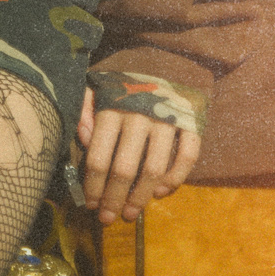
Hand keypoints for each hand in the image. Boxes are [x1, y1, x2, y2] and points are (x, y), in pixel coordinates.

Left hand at [76, 85, 198, 224]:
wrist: (167, 56)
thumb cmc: (124, 81)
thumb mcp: (96, 87)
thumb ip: (84, 110)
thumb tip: (85, 140)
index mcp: (112, 107)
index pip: (99, 157)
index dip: (93, 186)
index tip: (89, 204)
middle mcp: (140, 114)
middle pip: (125, 169)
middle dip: (113, 199)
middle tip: (107, 219)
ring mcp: (167, 119)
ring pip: (154, 169)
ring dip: (141, 197)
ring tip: (130, 213)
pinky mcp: (191, 122)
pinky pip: (186, 157)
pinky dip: (175, 179)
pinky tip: (160, 193)